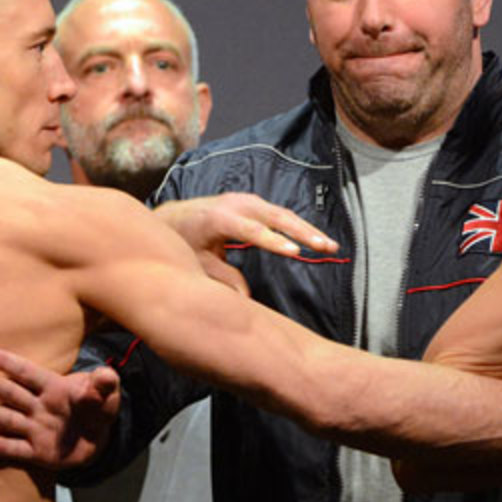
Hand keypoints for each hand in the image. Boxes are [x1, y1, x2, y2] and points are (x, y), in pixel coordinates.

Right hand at [0, 346, 120, 469]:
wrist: (98, 438)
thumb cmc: (98, 407)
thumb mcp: (107, 393)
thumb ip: (105, 383)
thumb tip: (106, 374)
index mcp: (53, 387)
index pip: (26, 372)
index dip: (5, 361)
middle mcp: (38, 406)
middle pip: (12, 393)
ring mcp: (36, 429)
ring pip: (9, 420)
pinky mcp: (38, 452)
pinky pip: (17, 449)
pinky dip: (1, 446)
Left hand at [153, 193, 337, 293]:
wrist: (173, 217)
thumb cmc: (184, 242)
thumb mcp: (199, 264)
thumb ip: (223, 280)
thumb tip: (246, 302)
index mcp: (217, 218)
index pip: (251, 230)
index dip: (274, 241)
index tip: (295, 252)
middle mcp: (234, 204)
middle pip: (275, 217)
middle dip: (303, 232)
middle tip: (326, 247)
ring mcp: (245, 200)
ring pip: (281, 213)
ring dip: (307, 229)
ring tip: (329, 245)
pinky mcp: (252, 202)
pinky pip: (278, 213)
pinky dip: (297, 225)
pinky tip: (314, 238)